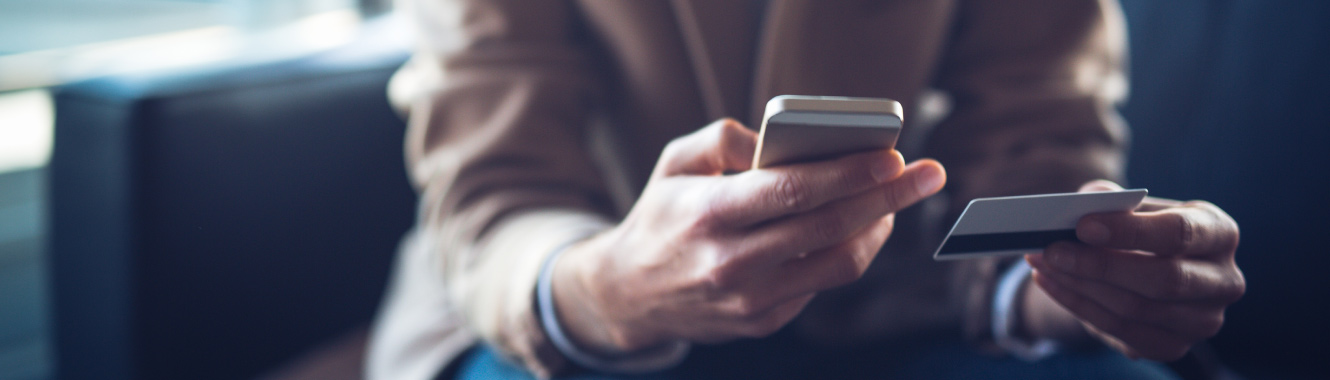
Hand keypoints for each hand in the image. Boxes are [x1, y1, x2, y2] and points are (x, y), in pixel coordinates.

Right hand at [552, 119, 946, 353]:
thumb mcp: (675, 163)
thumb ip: (724, 139)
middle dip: (887, 198)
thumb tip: (779, 140)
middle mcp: (730, 262)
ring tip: (895, 201)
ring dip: (877, 229)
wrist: (627, 294)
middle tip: (926, 174)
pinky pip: (820, 284)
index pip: (793, 191)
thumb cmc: (661, 216)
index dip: (850, 173)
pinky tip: (859, 228)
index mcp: (708, 214)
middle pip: (828, 227)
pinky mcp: (761, 323)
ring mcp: (748, 300)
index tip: (893, 155)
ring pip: (837, 264)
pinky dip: (848, 252)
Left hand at [1026, 180, 1243, 360]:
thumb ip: (1111, 199)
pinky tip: (1049, 283)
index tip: (1083, 225)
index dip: (1131, 231)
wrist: (1145, 269)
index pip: (1180, 233)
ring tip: (1041, 263)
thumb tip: (1086, 201)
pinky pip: (1119, 331)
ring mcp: (1203, 321)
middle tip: (1050, 250)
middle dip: (1099, 265)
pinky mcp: (1173, 347)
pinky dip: (1077, 305)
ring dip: (1079, 285)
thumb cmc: (1140, 229)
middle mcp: (1224, 280)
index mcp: (1220, 233)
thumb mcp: (1131, 206)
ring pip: (1136, 309)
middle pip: (1163, 279)